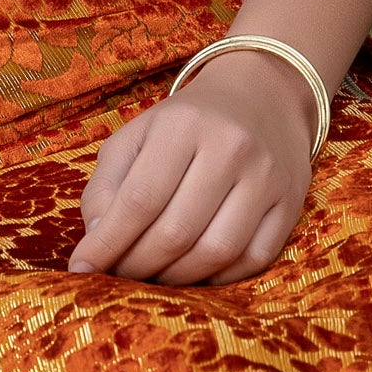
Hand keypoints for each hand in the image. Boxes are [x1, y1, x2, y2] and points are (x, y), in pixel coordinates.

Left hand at [69, 51, 314, 287]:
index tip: (81, 268)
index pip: (140, 200)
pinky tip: (195, 272)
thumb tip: (96, 239)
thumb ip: (106, 185)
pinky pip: (254, 259)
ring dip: (176, 278)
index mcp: (183, 125)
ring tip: (153, 275)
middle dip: (138, 266)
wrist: (262, 93)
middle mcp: (231, 147)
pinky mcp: (291, 202)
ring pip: (216, 251)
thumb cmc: (186, 122)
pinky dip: (219, 278)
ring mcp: (267, 176)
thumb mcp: (137, 136)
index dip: (107, 243)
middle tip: (118, 275)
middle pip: (176, 232)